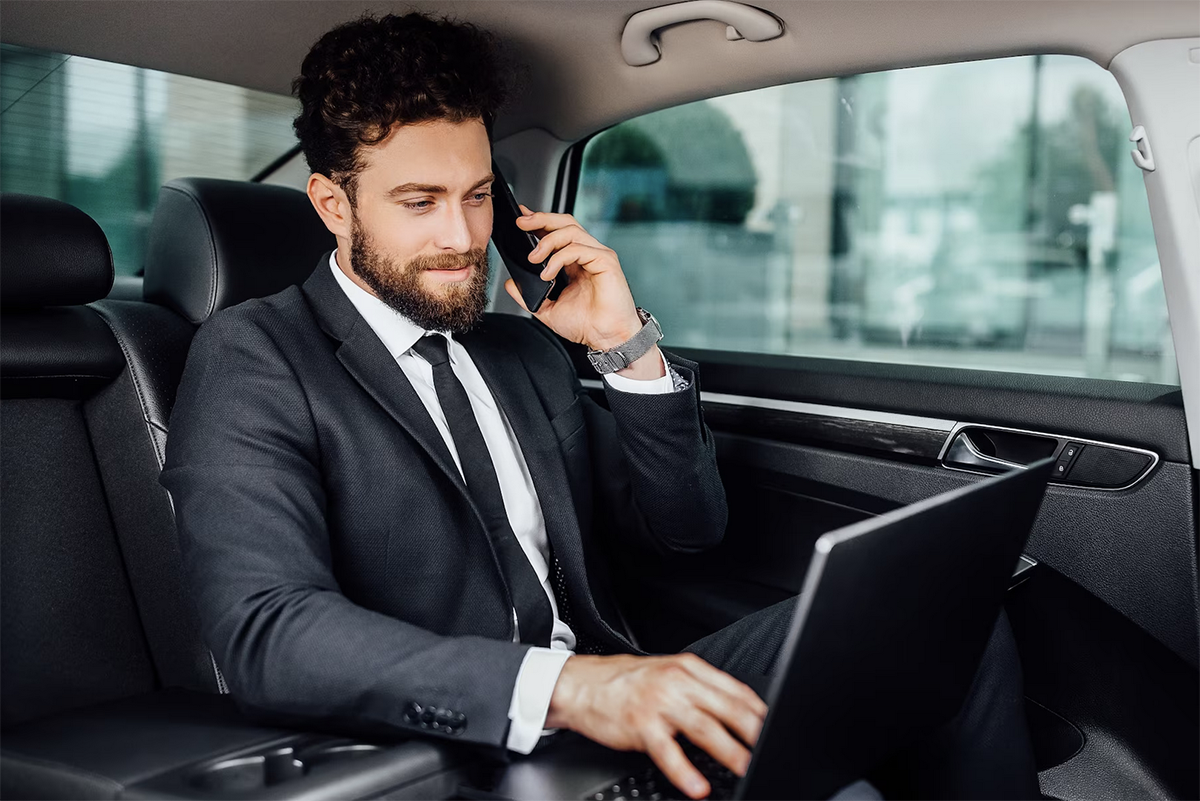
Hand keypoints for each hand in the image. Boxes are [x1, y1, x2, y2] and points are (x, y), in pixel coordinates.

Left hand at [504, 206, 643, 351]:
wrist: (605, 339)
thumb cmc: (586, 325)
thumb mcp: (547, 309)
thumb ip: (528, 296)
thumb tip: (510, 284)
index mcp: (575, 261)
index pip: (557, 232)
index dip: (539, 222)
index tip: (520, 219)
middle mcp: (588, 254)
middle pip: (565, 223)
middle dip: (541, 219)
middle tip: (521, 224)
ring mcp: (598, 255)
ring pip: (571, 231)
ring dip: (547, 241)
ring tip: (533, 259)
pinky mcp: (606, 261)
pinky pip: (579, 249)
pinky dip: (559, 258)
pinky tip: (547, 273)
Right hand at [545, 653, 767, 799]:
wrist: (581, 685)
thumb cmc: (625, 683)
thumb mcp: (667, 673)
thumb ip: (699, 688)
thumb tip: (737, 710)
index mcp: (688, 668)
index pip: (734, 690)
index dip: (759, 711)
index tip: (775, 728)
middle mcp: (676, 682)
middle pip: (726, 708)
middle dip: (753, 732)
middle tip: (771, 749)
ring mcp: (658, 703)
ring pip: (704, 728)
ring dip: (729, 751)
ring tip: (747, 767)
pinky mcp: (640, 725)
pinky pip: (667, 751)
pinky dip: (684, 770)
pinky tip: (698, 785)